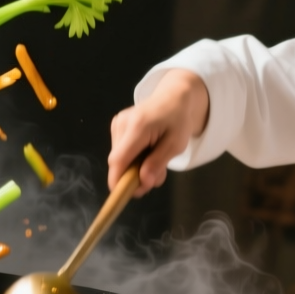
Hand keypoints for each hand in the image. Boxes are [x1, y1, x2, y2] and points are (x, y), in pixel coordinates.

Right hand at [107, 69, 209, 195]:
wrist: (174, 98)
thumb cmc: (178, 121)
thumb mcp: (176, 145)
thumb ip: (158, 163)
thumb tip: (144, 182)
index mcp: (138, 127)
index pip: (119, 159)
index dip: (118, 180)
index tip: (124, 196)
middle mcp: (123, 123)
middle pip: (118, 161)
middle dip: (134, 175)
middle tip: (156, 178)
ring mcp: (117, 123)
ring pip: (119, 158)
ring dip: (135, 167)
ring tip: (155, 161)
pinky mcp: (116, 125)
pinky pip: (120, 151)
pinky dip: (132, 158)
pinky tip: (147, 152)